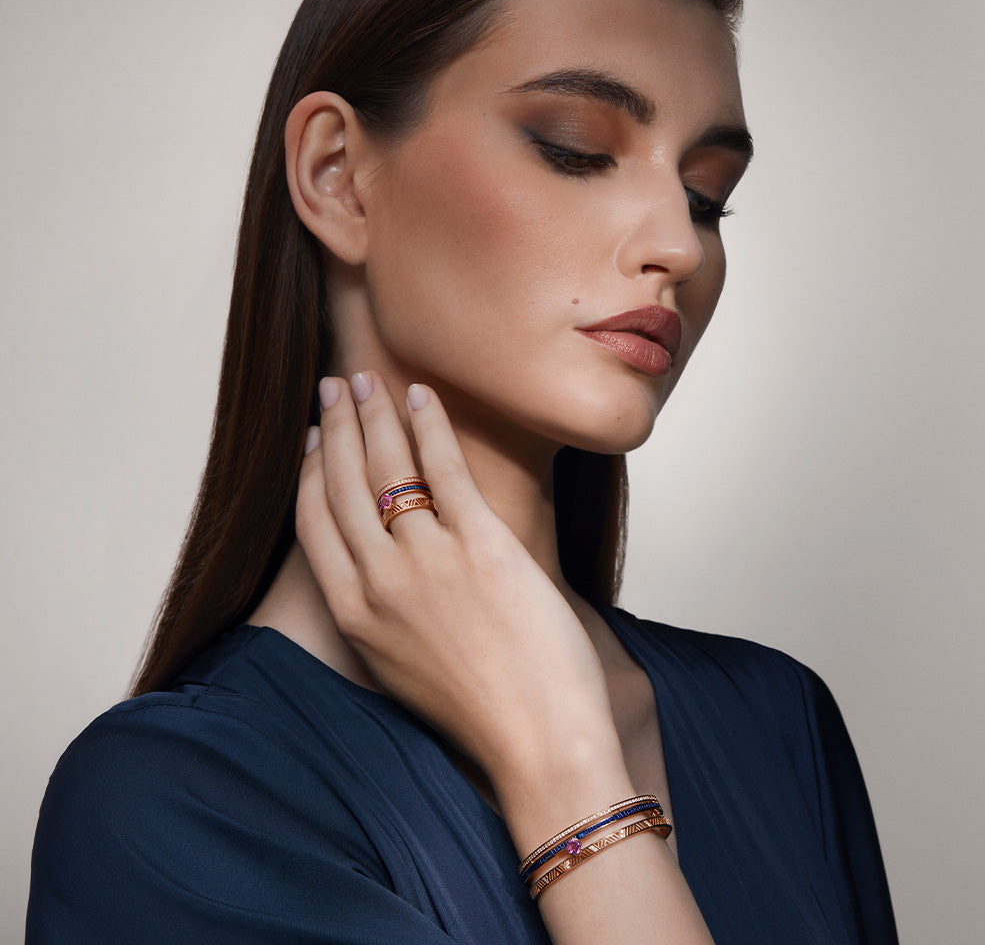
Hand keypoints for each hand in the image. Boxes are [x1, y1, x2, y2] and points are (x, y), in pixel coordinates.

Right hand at [296, 372, 620, 790]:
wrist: (539, 741)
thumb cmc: (481, 710)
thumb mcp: (404, 667)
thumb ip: (385, 613)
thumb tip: (386, 564)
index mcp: (353, 614)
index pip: (313, 522)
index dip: (309, 471)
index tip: (310, 437)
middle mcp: (378, 581)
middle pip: (341, 483)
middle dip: (332, 426)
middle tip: (332, 386)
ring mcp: (425, 560)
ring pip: (385, 466)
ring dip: (372, 414)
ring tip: (366, 381)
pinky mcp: (480, 544)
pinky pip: (443, 468)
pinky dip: (428, 426)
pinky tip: (421, 397)